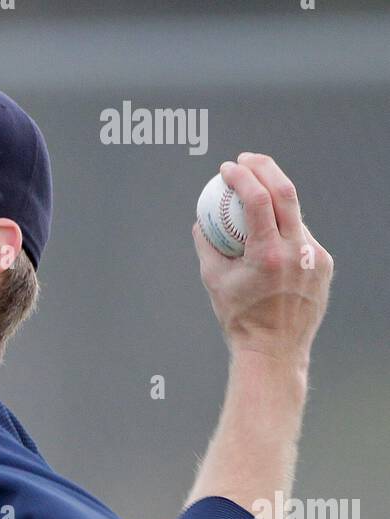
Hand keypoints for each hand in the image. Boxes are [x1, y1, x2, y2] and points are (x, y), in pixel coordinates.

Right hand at [192, 152, 332, 364]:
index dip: (241, 176)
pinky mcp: (324, 265)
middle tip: (247, 161)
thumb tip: (201, 221)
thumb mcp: (214, 283)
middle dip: (264, 167)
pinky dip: (285, 231)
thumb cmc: (239, 320)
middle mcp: (296, 251)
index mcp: (267, 254)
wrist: (274, 352)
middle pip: (285, 191)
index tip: (228, 169)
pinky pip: (303, 238)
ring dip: (275, 200)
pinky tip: (272, 237)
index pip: (256, 198)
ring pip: (295, 214)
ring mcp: (315, 257)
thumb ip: (206, 246)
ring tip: (256, 198)